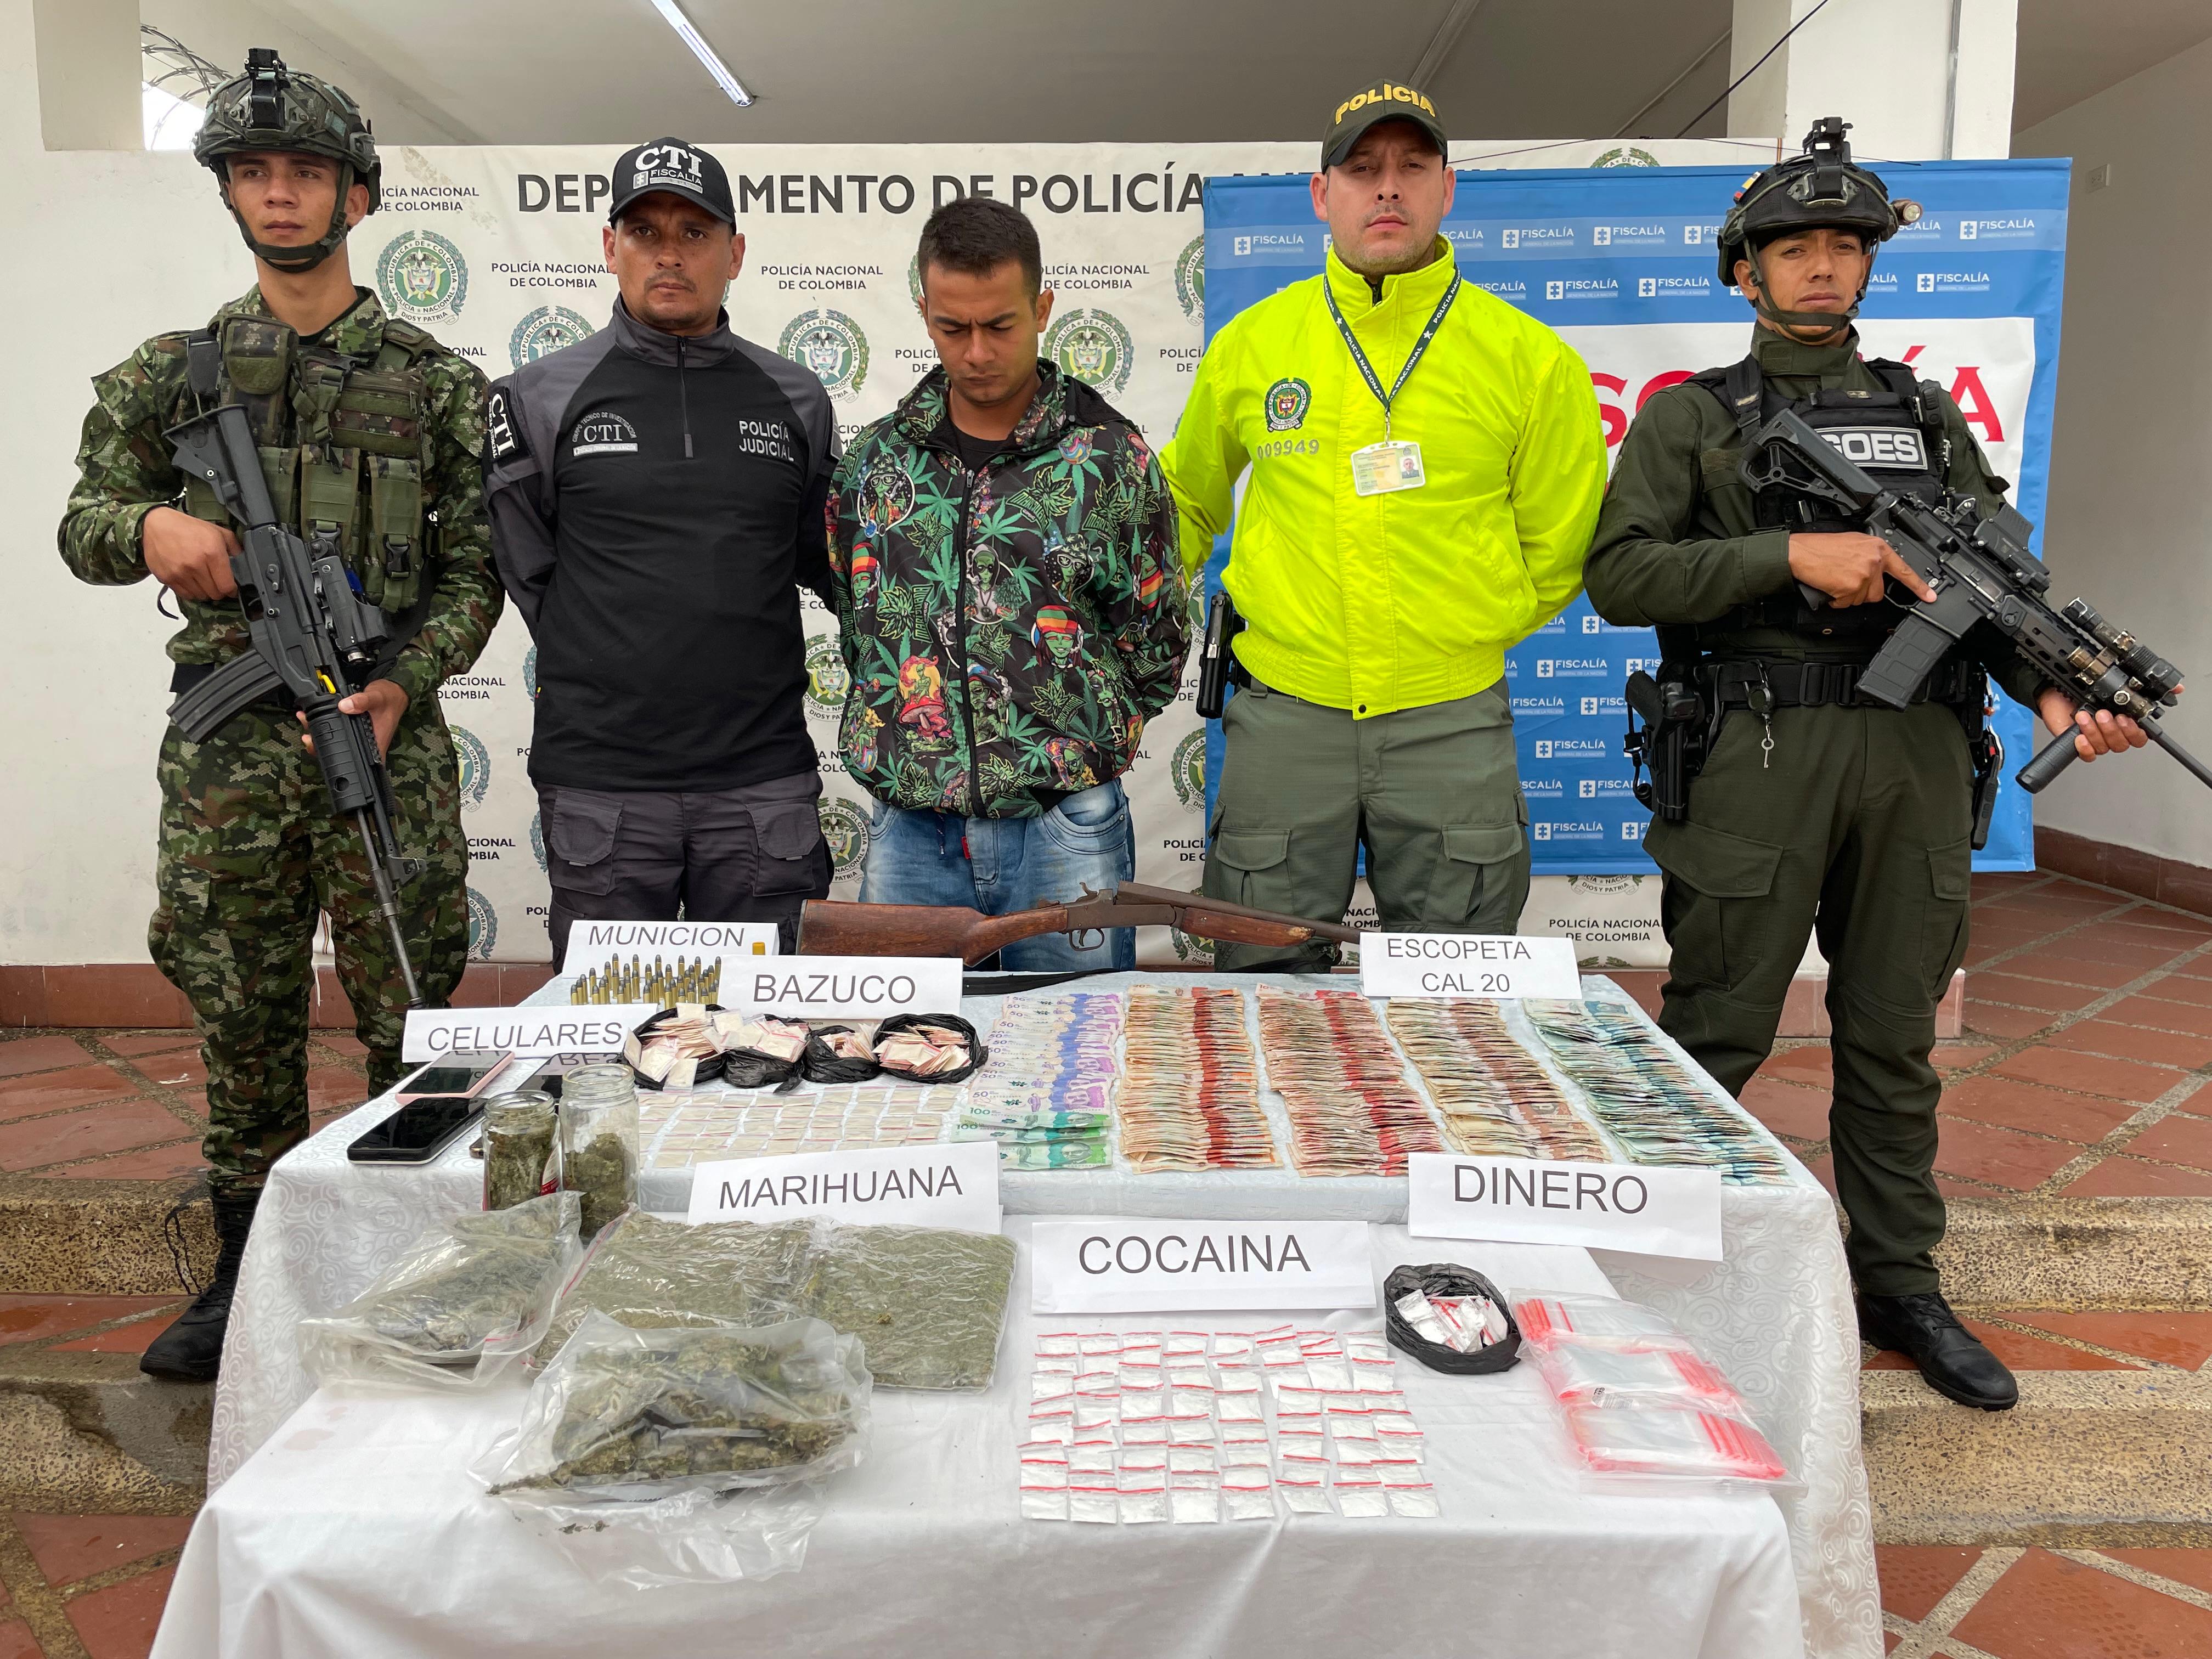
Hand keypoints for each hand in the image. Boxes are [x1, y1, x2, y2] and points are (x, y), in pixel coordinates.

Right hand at [142, 507, 238, 601]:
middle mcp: (196, 565)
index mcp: (212, 553)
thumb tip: (241, 558)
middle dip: (219, 590)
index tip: (232, 589)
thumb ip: (234, 545)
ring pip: (200, 596)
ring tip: (203, 580)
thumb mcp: (217, 531)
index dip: (232, 590)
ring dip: (205, 591)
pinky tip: (191, 581)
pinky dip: (191, 591)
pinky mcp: (167, 578)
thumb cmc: (187, 527)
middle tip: (217, 583)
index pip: (227, 586)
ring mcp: (180, 573)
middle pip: (215, 593)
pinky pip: (185, 595)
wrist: (156, 524)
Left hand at [299, 678, 408, 760]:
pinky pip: (336, 734)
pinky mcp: (354, 732)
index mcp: (374, 744)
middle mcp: (366, 746)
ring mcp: (359, 739)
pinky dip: (324, 727)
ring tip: (305, 721)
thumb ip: (362, 701)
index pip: (353, 760)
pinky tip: (313, 719)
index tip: (319, 748)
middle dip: (319, 745)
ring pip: (335, 743)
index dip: (334, 759)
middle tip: (307, 735)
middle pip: (339, 752)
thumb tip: (345, 706)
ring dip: (318, 734)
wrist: (394, 692)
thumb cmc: (389, 698)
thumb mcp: (376, 697)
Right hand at [1786, 532, 1935, 607]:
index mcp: (1877, 548)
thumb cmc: (1820, 547)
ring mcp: (1864, 574)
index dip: (1918, 586)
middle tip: (1846, 581)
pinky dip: (1837, 600)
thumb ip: (1870, 555)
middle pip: (1878, 592)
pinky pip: (1847, 604)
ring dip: (1848, 596)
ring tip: (1835, 580)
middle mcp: (1874, 560)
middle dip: (1862, 592)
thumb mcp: (1853, 543)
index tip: (1929, 596)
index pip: (1904, 570)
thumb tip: (1877, 571)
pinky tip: (1830, 587)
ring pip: (1862, 599)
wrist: (1799, 552)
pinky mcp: (1851, 588)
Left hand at [2037, 687, 2152, 762]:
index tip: (2126, 719)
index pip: (2139, 737)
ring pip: (2104, 748)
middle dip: (2112, 730)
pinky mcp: (2078, 746)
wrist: (2053, 694)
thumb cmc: (2077, 690)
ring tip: (2084, 717)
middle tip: (2102, 714)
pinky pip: (2088, 755)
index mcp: (2122, 721)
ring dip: (2095, 732)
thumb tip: (2145, 688)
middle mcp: (2110, 733)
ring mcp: (2095, 740)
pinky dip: (2086, 748)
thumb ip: (2121, 692)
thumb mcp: (2102, 688)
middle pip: (2121, 744)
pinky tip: (2080, 737)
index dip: (2135, 732)